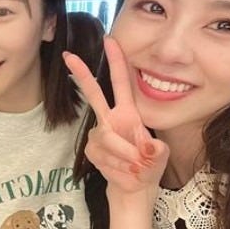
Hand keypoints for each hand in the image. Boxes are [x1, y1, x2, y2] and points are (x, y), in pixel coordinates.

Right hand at [63, 36, 168, 194]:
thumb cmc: (148, 166)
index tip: (109, 40)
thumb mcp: (160, 157)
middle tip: (69, 56)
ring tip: (137, 167)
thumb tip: (148, 148)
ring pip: (108, 138)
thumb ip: (156, 151)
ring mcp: (98, 134)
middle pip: (94, 94)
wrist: (134, 187)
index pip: (121, 83)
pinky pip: (104, 156)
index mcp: (128, 112)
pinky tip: (123, 171)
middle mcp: (110, 119)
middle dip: (82, 74)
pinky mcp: (90, 149)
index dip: (116, 62)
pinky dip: (118, 167)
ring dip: (126, 156)